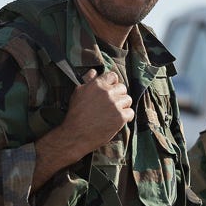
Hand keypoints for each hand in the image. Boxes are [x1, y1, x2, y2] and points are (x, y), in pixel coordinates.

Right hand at [31, 69, 133, 190]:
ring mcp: (115, 104)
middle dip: (119, 95)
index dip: (113, 83)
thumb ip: (88, 81)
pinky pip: (130, 112)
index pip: (113, 76)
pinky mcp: (120, 117)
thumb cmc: (76, 113)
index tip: (110, 91)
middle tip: (111, 105)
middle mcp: (108, 92)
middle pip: (123, 88)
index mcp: (97, 84)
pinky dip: (126, 117)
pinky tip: (117, 120)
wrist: (76, 134)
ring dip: (123, 106)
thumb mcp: (78, 93)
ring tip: (114, 113)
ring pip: (128, 100)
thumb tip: (94, 71)